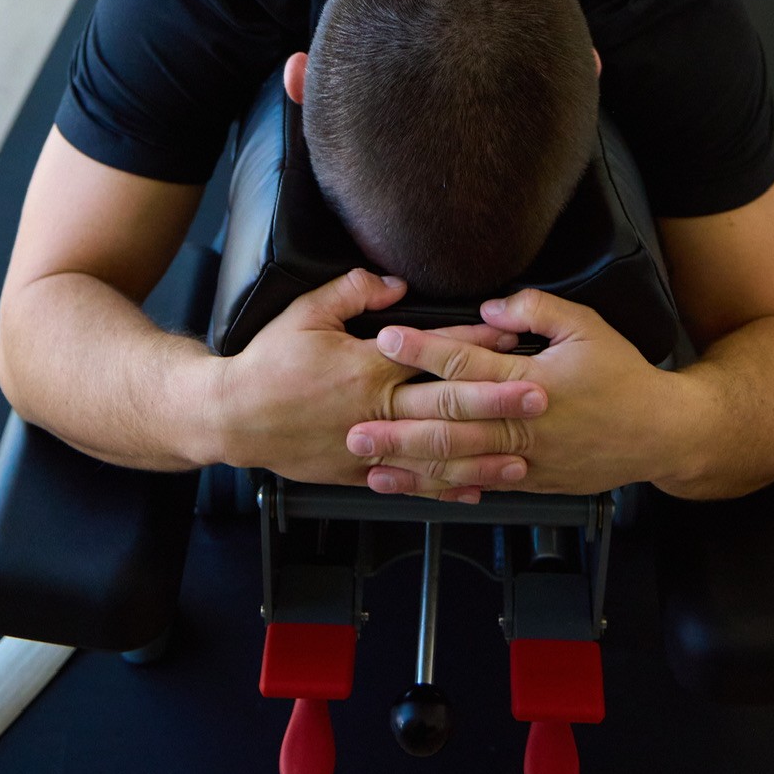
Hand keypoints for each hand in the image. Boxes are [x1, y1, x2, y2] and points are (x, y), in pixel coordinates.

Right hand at [209, 271, 543, 500]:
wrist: (233, 417)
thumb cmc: (268, 363)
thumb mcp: (305, 312)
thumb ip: (352, 291)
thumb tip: (394, 281)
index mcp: (368, 366)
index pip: (433, 352)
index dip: (476, 344)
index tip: (513, 337)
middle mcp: (376, 408)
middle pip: (447, 404)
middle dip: (497, 401)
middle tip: (540, 397)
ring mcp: (370, 446)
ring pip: (436, 453)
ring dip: (482, 455)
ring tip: (522, 455)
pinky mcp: (359, 473)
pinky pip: (409, 483)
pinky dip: (443, 489)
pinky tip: (473, 491)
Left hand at [347, 289, 694, 497]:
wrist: (658, 433)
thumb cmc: (622, 376)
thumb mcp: (585, 326)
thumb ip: (536, 309)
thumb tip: (492, 305)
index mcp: (530, 379)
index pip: (467, 361)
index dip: (424, 349)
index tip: (387, 339)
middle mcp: (521, 423)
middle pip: (450, 423)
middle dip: (398, 423)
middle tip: (354, 422)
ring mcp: (525, 459)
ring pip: (458, 462)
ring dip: (411, 463)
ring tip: (370, 461)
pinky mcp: (531, 481)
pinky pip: (479, 484)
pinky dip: (443, 486)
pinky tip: (414, 485)